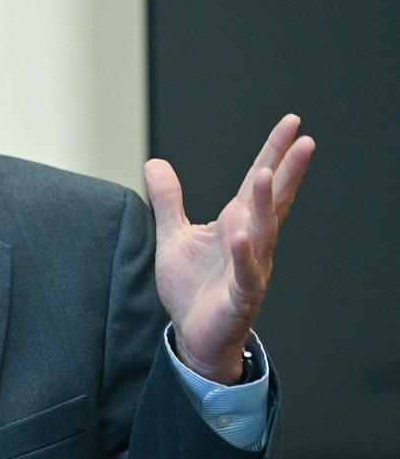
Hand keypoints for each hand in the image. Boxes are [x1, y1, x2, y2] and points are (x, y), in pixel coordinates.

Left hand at [144, 114, 314, 383]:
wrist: (193, 335)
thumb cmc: (192, 287)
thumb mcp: (173, 234)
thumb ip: (167, 199)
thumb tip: (155, 162)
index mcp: (237, 222)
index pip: (258, 181)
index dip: (274, 152)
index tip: (292, 123)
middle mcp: (250, 240)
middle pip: (272, 200)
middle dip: (287, 171)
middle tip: (304, 141)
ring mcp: (250, 267)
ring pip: (262, 232)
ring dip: (264, 205)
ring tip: (265, 175)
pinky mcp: (240, 296)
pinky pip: (245, 274)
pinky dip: (244, 256)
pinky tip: (242, 237)